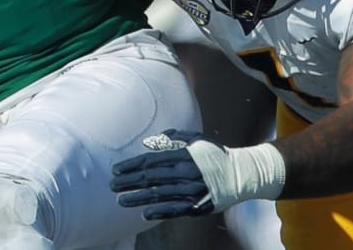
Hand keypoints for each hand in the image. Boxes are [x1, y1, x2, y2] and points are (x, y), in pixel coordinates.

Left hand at [111, 129, 285, 219]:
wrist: (241, 174)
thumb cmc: (215, 155)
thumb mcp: (197, 139)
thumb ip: (174, 138)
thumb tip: (151, 142)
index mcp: (184, 154)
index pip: (152, 160)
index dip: (132, 165)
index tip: (116, 170)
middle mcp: (186, 172)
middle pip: (151, 177)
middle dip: (129, 181)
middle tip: (112, 185)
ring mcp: (192, 190)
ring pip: (159, 194)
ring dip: (138, 198)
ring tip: (120, 200)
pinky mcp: (198, 205)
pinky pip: (175, 210)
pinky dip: (159, 212)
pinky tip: (144, 214)